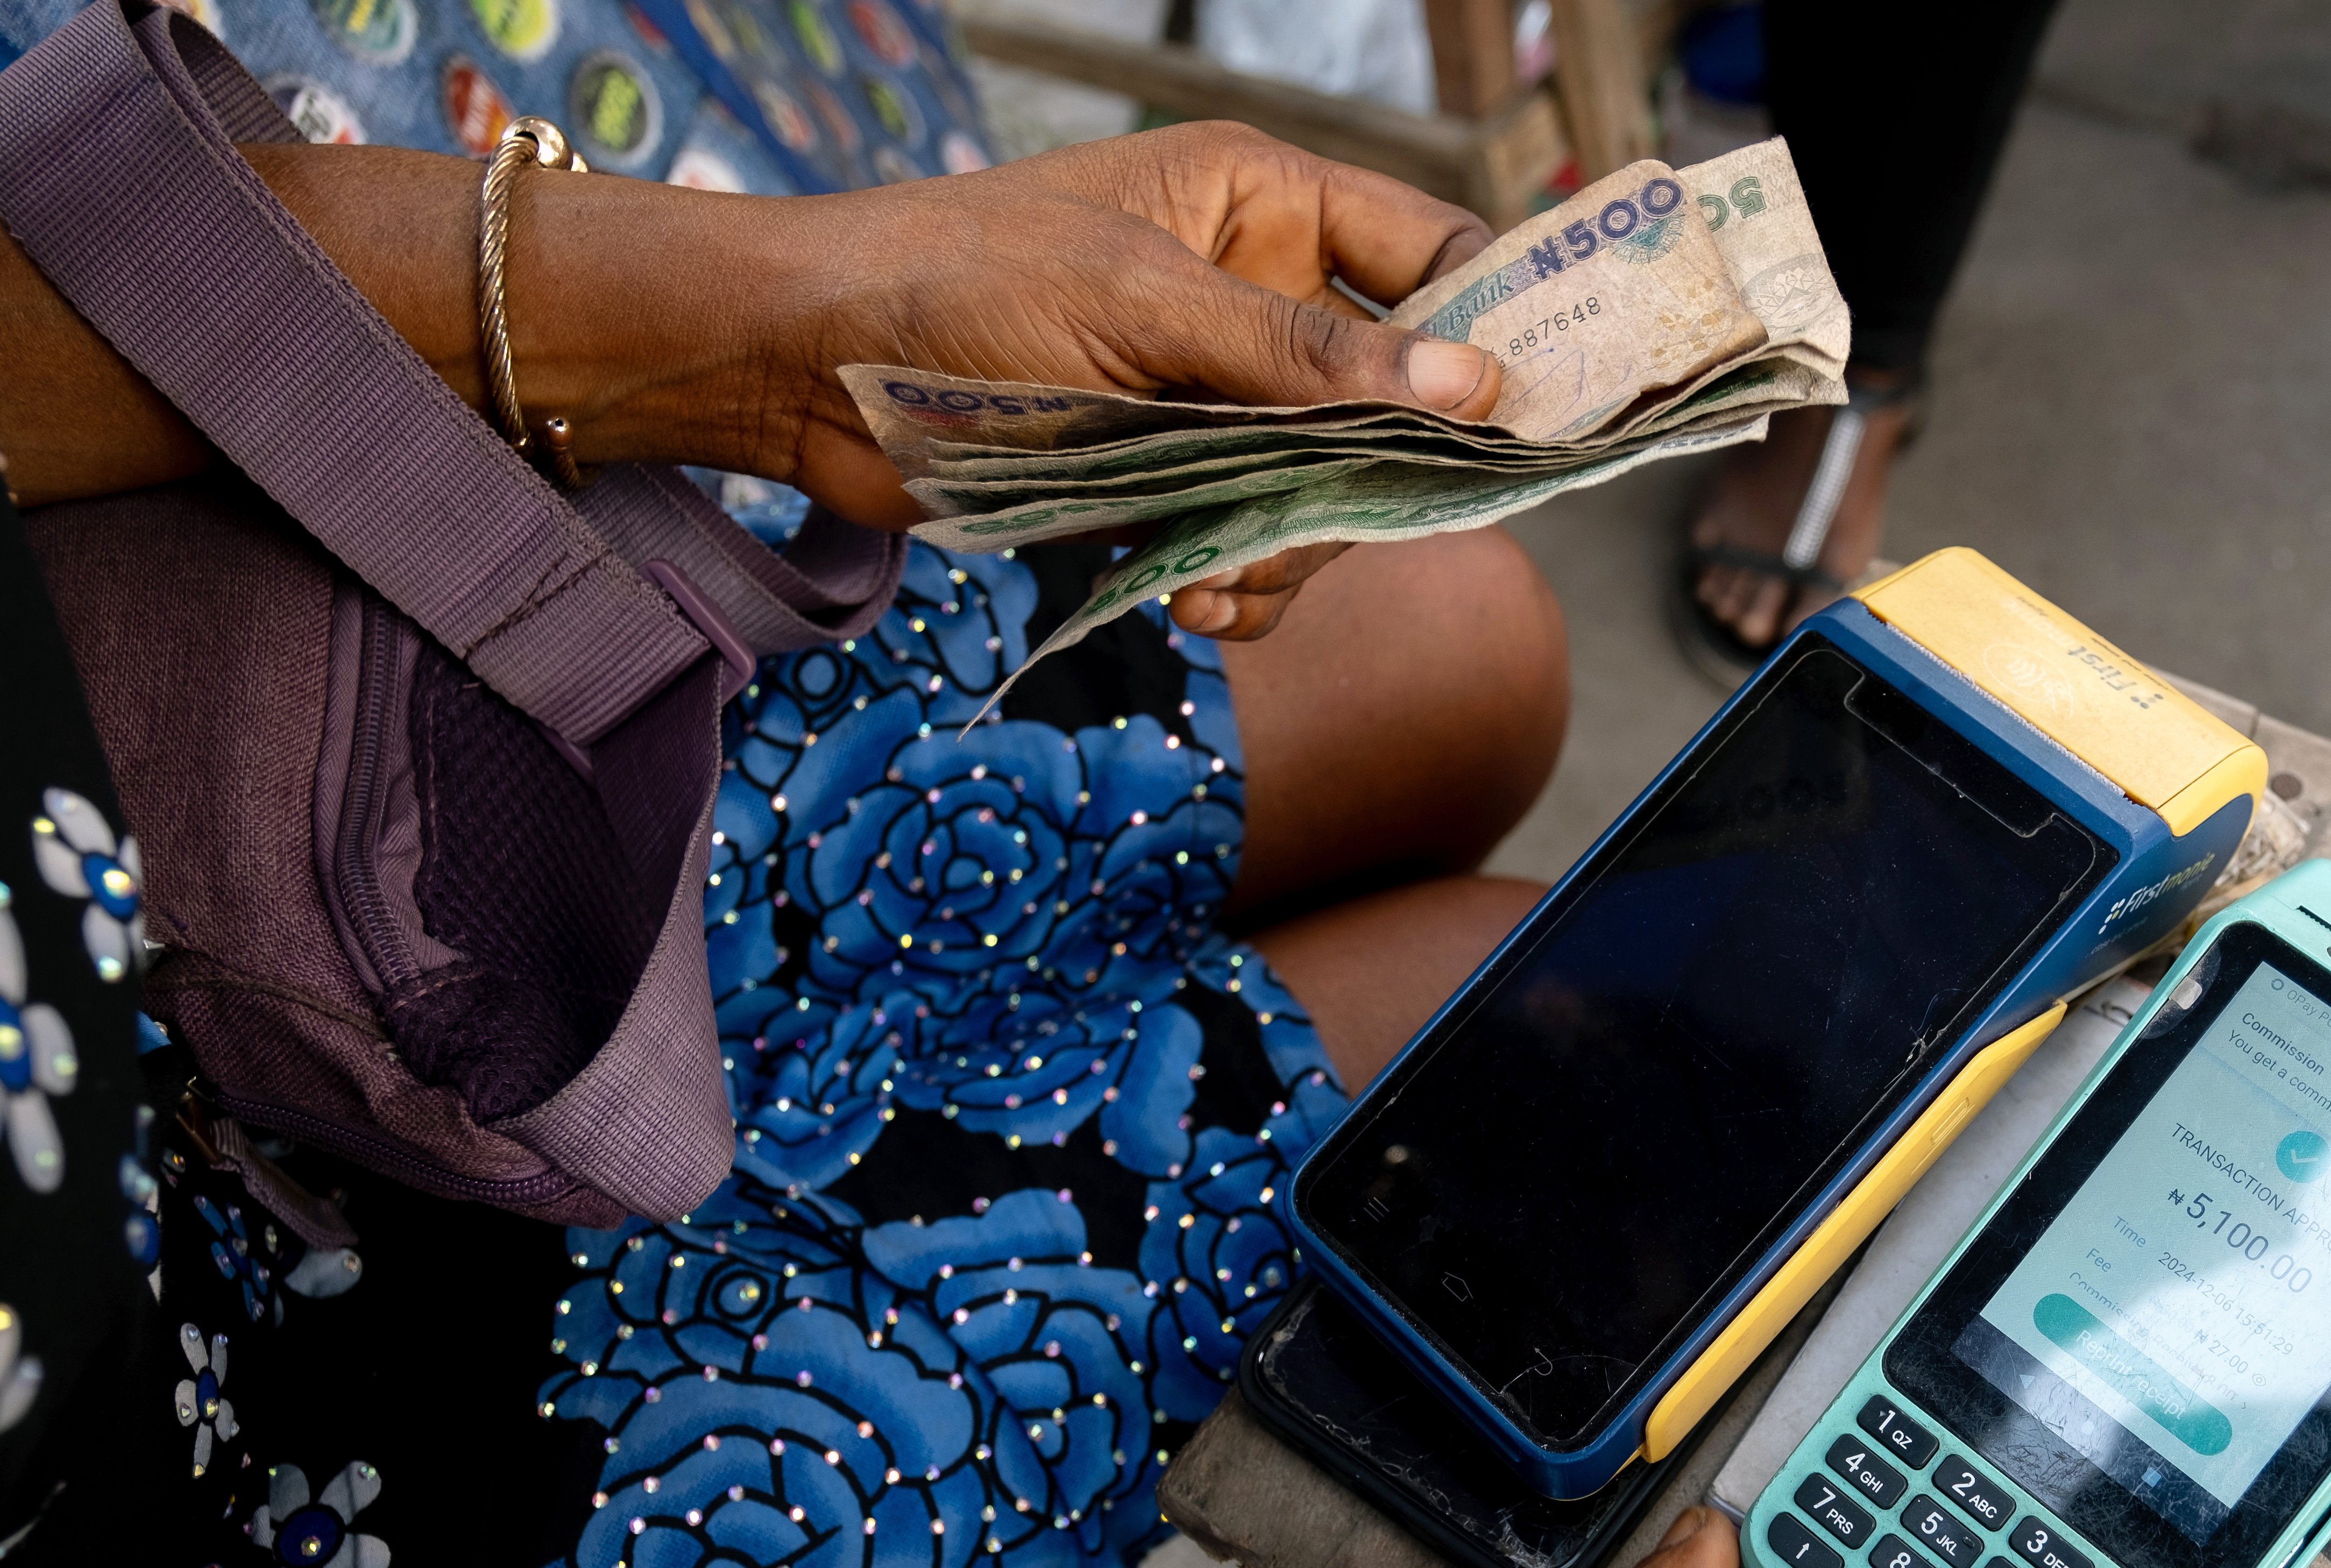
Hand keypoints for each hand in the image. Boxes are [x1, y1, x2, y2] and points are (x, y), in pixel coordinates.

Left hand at [736, 125, 1501, 638]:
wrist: (808, 373)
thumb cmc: (958, 284)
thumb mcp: (1142, 306)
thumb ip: (1302, 360)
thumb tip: (1466, 385)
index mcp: (1261, 206)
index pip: (1428, 253)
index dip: (1487, 326)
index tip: (1522, 414)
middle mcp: (1254, 301)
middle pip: (1391, 404)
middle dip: (1364, 479)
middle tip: (1332, 523)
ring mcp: (1214, 399)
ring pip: (1327, 496)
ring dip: (1288, 549)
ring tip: (1215, 572)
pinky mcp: (1166, 483)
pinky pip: (1255, 550)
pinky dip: (1238, 587)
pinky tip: (1190, 598)